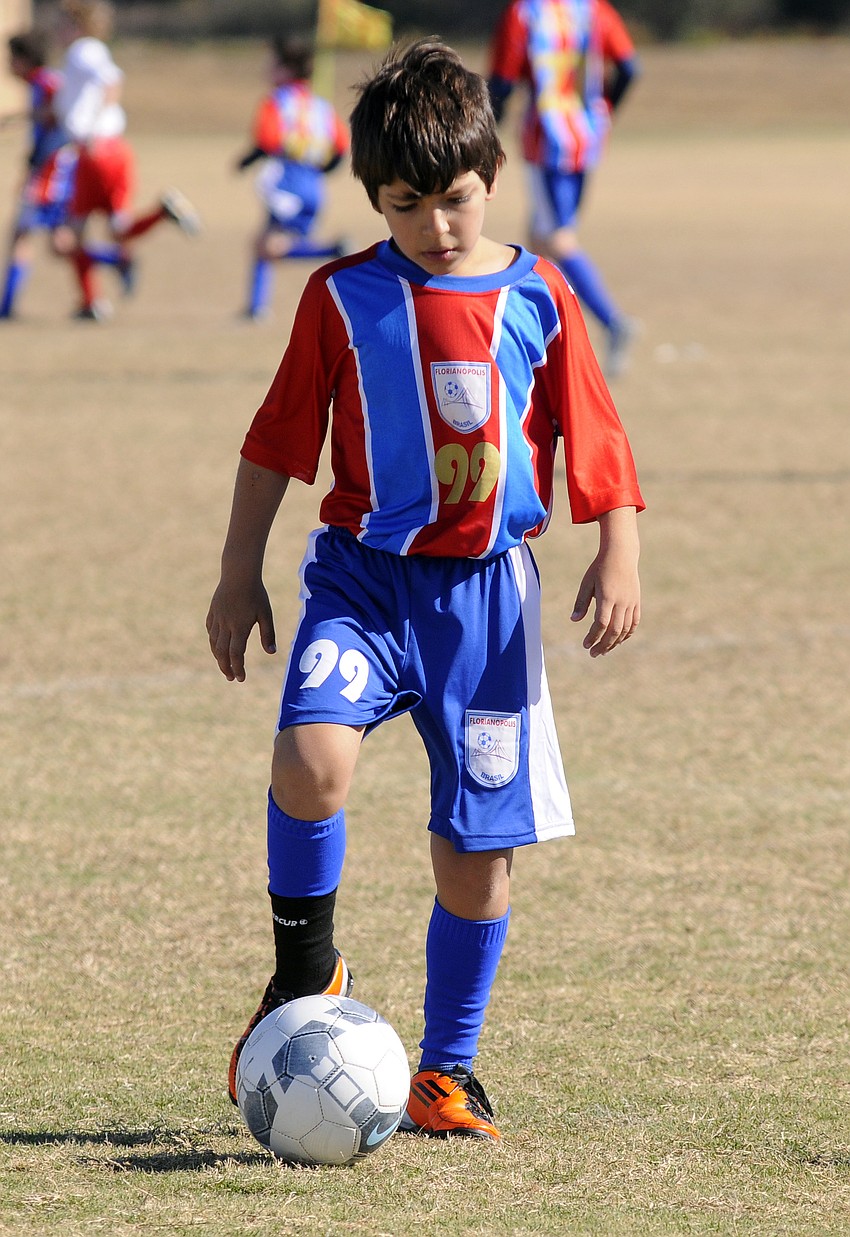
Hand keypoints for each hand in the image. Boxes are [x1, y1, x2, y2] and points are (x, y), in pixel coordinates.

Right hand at [206, 577, 275, 681]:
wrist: (238, 573)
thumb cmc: (256, 593)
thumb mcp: (266, 614)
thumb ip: (268, 634)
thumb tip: (271, 652)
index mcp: (240, 627)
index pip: (236, 654)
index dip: (238, 668)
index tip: (241, 678)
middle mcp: (226, 625)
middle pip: (222, 652)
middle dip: (226, 667)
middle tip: (231, 678)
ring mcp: (217, 618)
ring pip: (214, 643)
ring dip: (219, 657)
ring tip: (225, 666)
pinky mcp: (213, 612)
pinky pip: (210, 631)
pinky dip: (213, 641)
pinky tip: (218, 646)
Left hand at [570, 510, 640, 657]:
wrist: (621, 554)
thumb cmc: (600, 567)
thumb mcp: (587, 583)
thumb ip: (581, 602)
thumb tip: (574, 620)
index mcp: (607, 597)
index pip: (601, 624)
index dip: (593, 637)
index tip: (585, 644)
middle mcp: (621, 602)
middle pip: (614, 630)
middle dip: (603, 645)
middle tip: (593, 654)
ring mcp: (631, 602)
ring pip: (625, 629)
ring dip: (615, 642)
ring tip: (604, 650)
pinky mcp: (636, 601)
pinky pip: (634, 622)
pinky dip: (627, 634)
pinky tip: (618, 640)